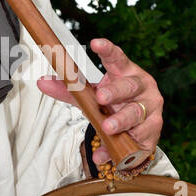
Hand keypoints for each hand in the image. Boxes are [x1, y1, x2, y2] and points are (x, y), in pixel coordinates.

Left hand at [37, 37, 163, 166]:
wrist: (136, 128)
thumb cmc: (115, 104)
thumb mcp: (91, 96)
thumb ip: (70, 89)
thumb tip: (42, 81)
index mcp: (127, 72)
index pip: (117, 58)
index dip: (107, 50)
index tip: (95, 43)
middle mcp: (143, 86)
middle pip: (130, 86)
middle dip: (115, 91)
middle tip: (100, 97)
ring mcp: (151, 108)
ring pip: (136, 113)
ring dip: (121, 121)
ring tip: (107, 127)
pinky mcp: (154, 130)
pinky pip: (137, 139)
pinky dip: (120, 147)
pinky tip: (106, 153)